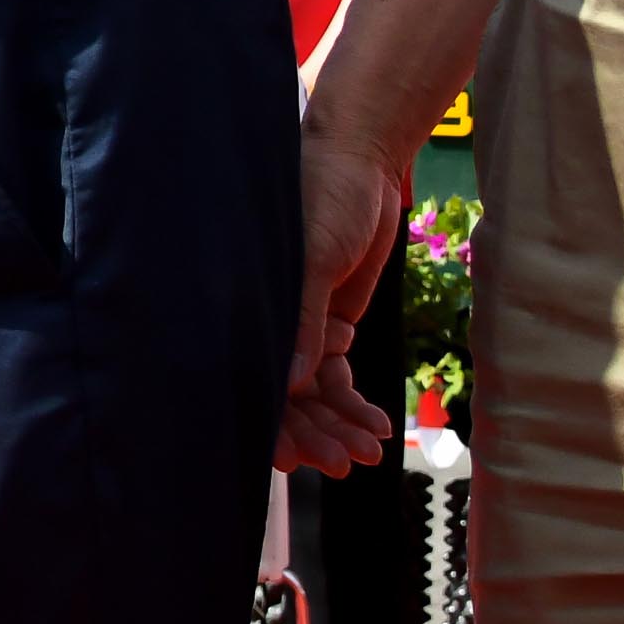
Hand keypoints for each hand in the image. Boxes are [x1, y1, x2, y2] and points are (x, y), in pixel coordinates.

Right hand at [283, 123, 412, 475]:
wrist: (365, 160)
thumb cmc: (324, 191)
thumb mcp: (314, 253)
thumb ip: (303, 317)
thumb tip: (291, 384)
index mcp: (243, 301)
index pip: (248, 375)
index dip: (268, 422)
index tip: (291, 459)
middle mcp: (264, 320)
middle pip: (281, 394)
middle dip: (312, 433)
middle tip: (345, 464)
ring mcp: (297, 327)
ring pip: (312, 394)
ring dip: (339, 425)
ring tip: (371, 452)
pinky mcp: (328, 326)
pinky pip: (337, 378)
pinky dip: (355, 403)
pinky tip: (380, 426)